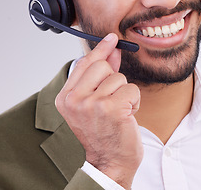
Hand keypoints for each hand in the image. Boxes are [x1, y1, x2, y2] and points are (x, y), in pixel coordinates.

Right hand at [55, 33, 142, 188]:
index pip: (83, 63)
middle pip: (102, 66)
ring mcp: (92, 104)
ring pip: (119, 78)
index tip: (111, 38)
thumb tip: (112, 51)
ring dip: (124, 94)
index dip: (100, 49)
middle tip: (112, 100)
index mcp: (66, 98)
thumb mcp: (93, 103)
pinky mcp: (112, 108)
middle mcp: (75, 100)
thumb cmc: (102, 134)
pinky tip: (126, 116)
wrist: (110, 162)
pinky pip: (131, 89)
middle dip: (113, 80)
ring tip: (118, 112)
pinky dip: (135, 102)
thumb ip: (100, 76)